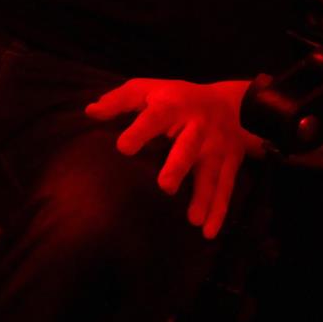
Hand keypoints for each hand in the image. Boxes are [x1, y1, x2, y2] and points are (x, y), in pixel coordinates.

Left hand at [87, 77, 266, 238]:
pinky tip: (207, 231)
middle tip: (165, 186)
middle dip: (179, 164)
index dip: (141, 130)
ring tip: (193, 220)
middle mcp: (198, 125)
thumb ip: (119, 101)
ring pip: (211, 170)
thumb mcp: (146, 90)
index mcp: (174, 105)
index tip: (123, 147)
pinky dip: (219, 210)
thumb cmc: (175, 98)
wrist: (230, 101)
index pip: (156, 116)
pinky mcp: (231, 161)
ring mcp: (217, 144)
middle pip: (189, 144)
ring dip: (204, 195)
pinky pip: (226, 186)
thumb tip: (90, 112)